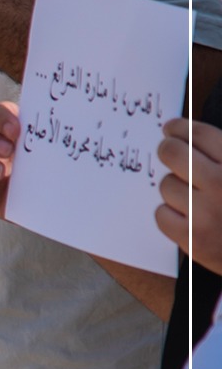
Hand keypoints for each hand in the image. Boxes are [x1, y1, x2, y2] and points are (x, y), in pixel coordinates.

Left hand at [157, 118, 221, 273]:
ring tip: (192, 194)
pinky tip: (187, 215)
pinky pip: (161, 214)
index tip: (171, 128)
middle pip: (172, 153)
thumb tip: (191, 133)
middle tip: (168, 150)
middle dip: (167, 149)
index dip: (180, 127)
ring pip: (166, 184)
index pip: (199, 134)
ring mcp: (207, 214)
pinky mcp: (194, 240)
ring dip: (175, 187)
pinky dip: (170, 214)